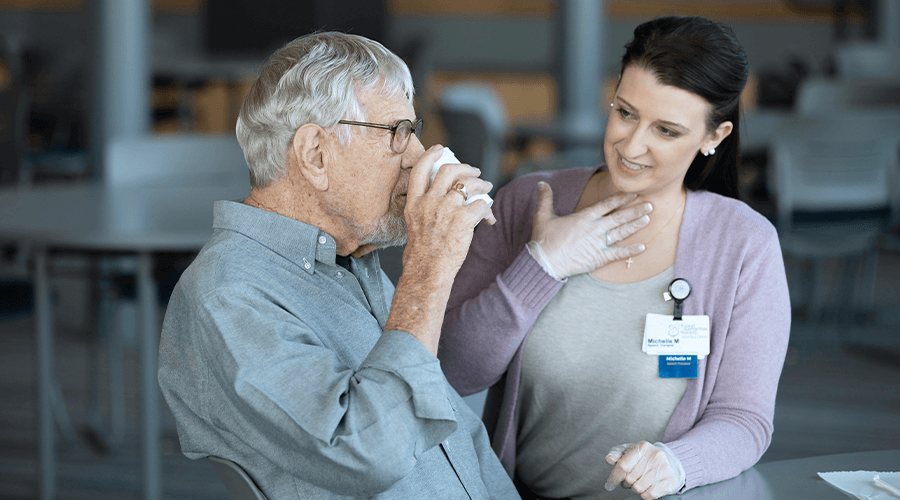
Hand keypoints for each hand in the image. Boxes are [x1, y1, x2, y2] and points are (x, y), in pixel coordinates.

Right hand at [385, 145, 494, 354]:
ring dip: (481, 183)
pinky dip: (488, 209)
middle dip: (465, 167)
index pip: (420, 169)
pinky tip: (489, 217)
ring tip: (487, 186)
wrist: (427, 271)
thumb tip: (445, 197)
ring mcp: (446, 210)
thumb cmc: (422, 253)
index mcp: (414, 203)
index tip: (440, 149)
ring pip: (469, 184)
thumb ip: (426, 207)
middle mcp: (429, 202)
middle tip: (474, 171)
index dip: (431, 155)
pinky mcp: (462, 220)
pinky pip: (481, 205)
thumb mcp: (415, 224)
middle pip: (449, 171)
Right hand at [529, 181, 650, 278]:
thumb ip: (545, 198)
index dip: (621, 198)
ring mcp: (598, 243)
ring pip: (621, 232)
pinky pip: (618, 254)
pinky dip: (630, 250)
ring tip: (647, 219)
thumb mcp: (542, 216)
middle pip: (619, 217)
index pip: (607, 204)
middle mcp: (594, 228)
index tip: (633, 194)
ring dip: (635, 225)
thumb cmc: (543, 239)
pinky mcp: (598, 258)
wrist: (544, 262)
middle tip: (650, 205)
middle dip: (635, 210)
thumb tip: (541, 183)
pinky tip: (642, 247)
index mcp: (584, 217)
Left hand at [605, 441, 684, 499]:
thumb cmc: (646, 458)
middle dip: (626, 482)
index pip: (623, 465)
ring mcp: (663, 468)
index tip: (610, 483)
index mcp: (642, 447)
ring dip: (635, 488)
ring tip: (638, 483)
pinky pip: (650, 495)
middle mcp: (654, 456)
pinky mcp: (670, 481)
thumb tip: (609, 459)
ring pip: (639, 488)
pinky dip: (645, 494)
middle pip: (630, 478)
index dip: (615, 476)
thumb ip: (618, 455)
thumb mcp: (631, 452)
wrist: (669, 461)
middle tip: (629, 480)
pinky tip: (646, 488)